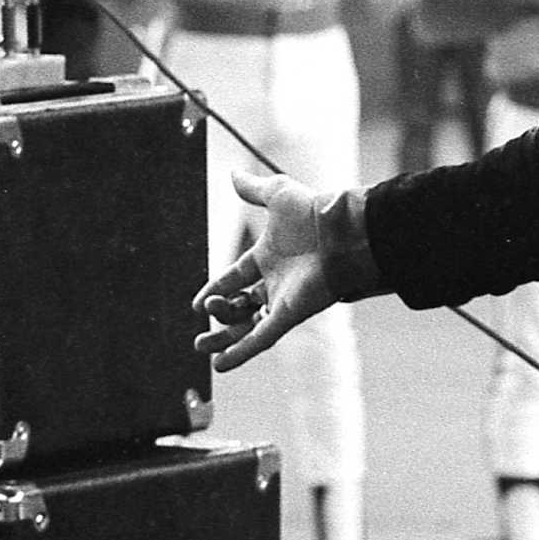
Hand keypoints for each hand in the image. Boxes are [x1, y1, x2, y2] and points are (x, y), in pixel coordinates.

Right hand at [192, 169, 339, 371]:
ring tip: (201, 346)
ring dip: (225, 337)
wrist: (342, 231)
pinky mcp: (291, 314)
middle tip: (200, 328)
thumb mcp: (277, 194)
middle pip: (242, 305)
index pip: (236, 277)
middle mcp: (277, 280)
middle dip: (220, 316)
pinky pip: (262, 338)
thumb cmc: (314, 211)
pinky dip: (242, 351)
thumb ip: (253, 189)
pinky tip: (221, 365)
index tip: (196, 303)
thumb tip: (232, 173)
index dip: (216, 288)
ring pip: (249, 325)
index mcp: (270, 255)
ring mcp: (284, 299)